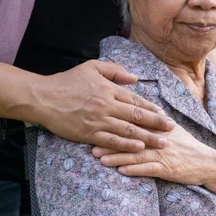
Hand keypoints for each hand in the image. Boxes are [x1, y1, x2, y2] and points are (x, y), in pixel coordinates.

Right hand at [33, 60, 174, 151]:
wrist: (43, 98)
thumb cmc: (67, 81)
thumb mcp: (92, 67)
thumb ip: (114, 70)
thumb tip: (135, 78)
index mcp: (108, 89)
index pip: (135, 100)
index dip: (152, 109)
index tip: (164, 115)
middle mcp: (106, 105)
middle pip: (137, 116)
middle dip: (157, 123)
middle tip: (171, 129)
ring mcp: (98, 121)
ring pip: (128, 130)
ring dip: (148, 137)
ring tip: (162, 143)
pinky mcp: (89, 134)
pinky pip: (112, 141)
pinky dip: (127, 145)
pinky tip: (140, 148)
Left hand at [93, 123, 215, 184]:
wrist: (207, 163)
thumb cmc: (187, 147)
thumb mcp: (173, 130)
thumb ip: (155, 121)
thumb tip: (140, 109)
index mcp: (160, 127)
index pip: (134, 123)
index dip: (116, 124)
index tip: (98, 125)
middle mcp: (160, 139)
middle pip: (131, 138)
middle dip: (110, 140)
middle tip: (91, 142)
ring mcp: (164, 154)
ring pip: (136, 154)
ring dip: (117, 157)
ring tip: (100, 158)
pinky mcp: (167, 169)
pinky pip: (148, 169)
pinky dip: (134, 170)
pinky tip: (120, 171)